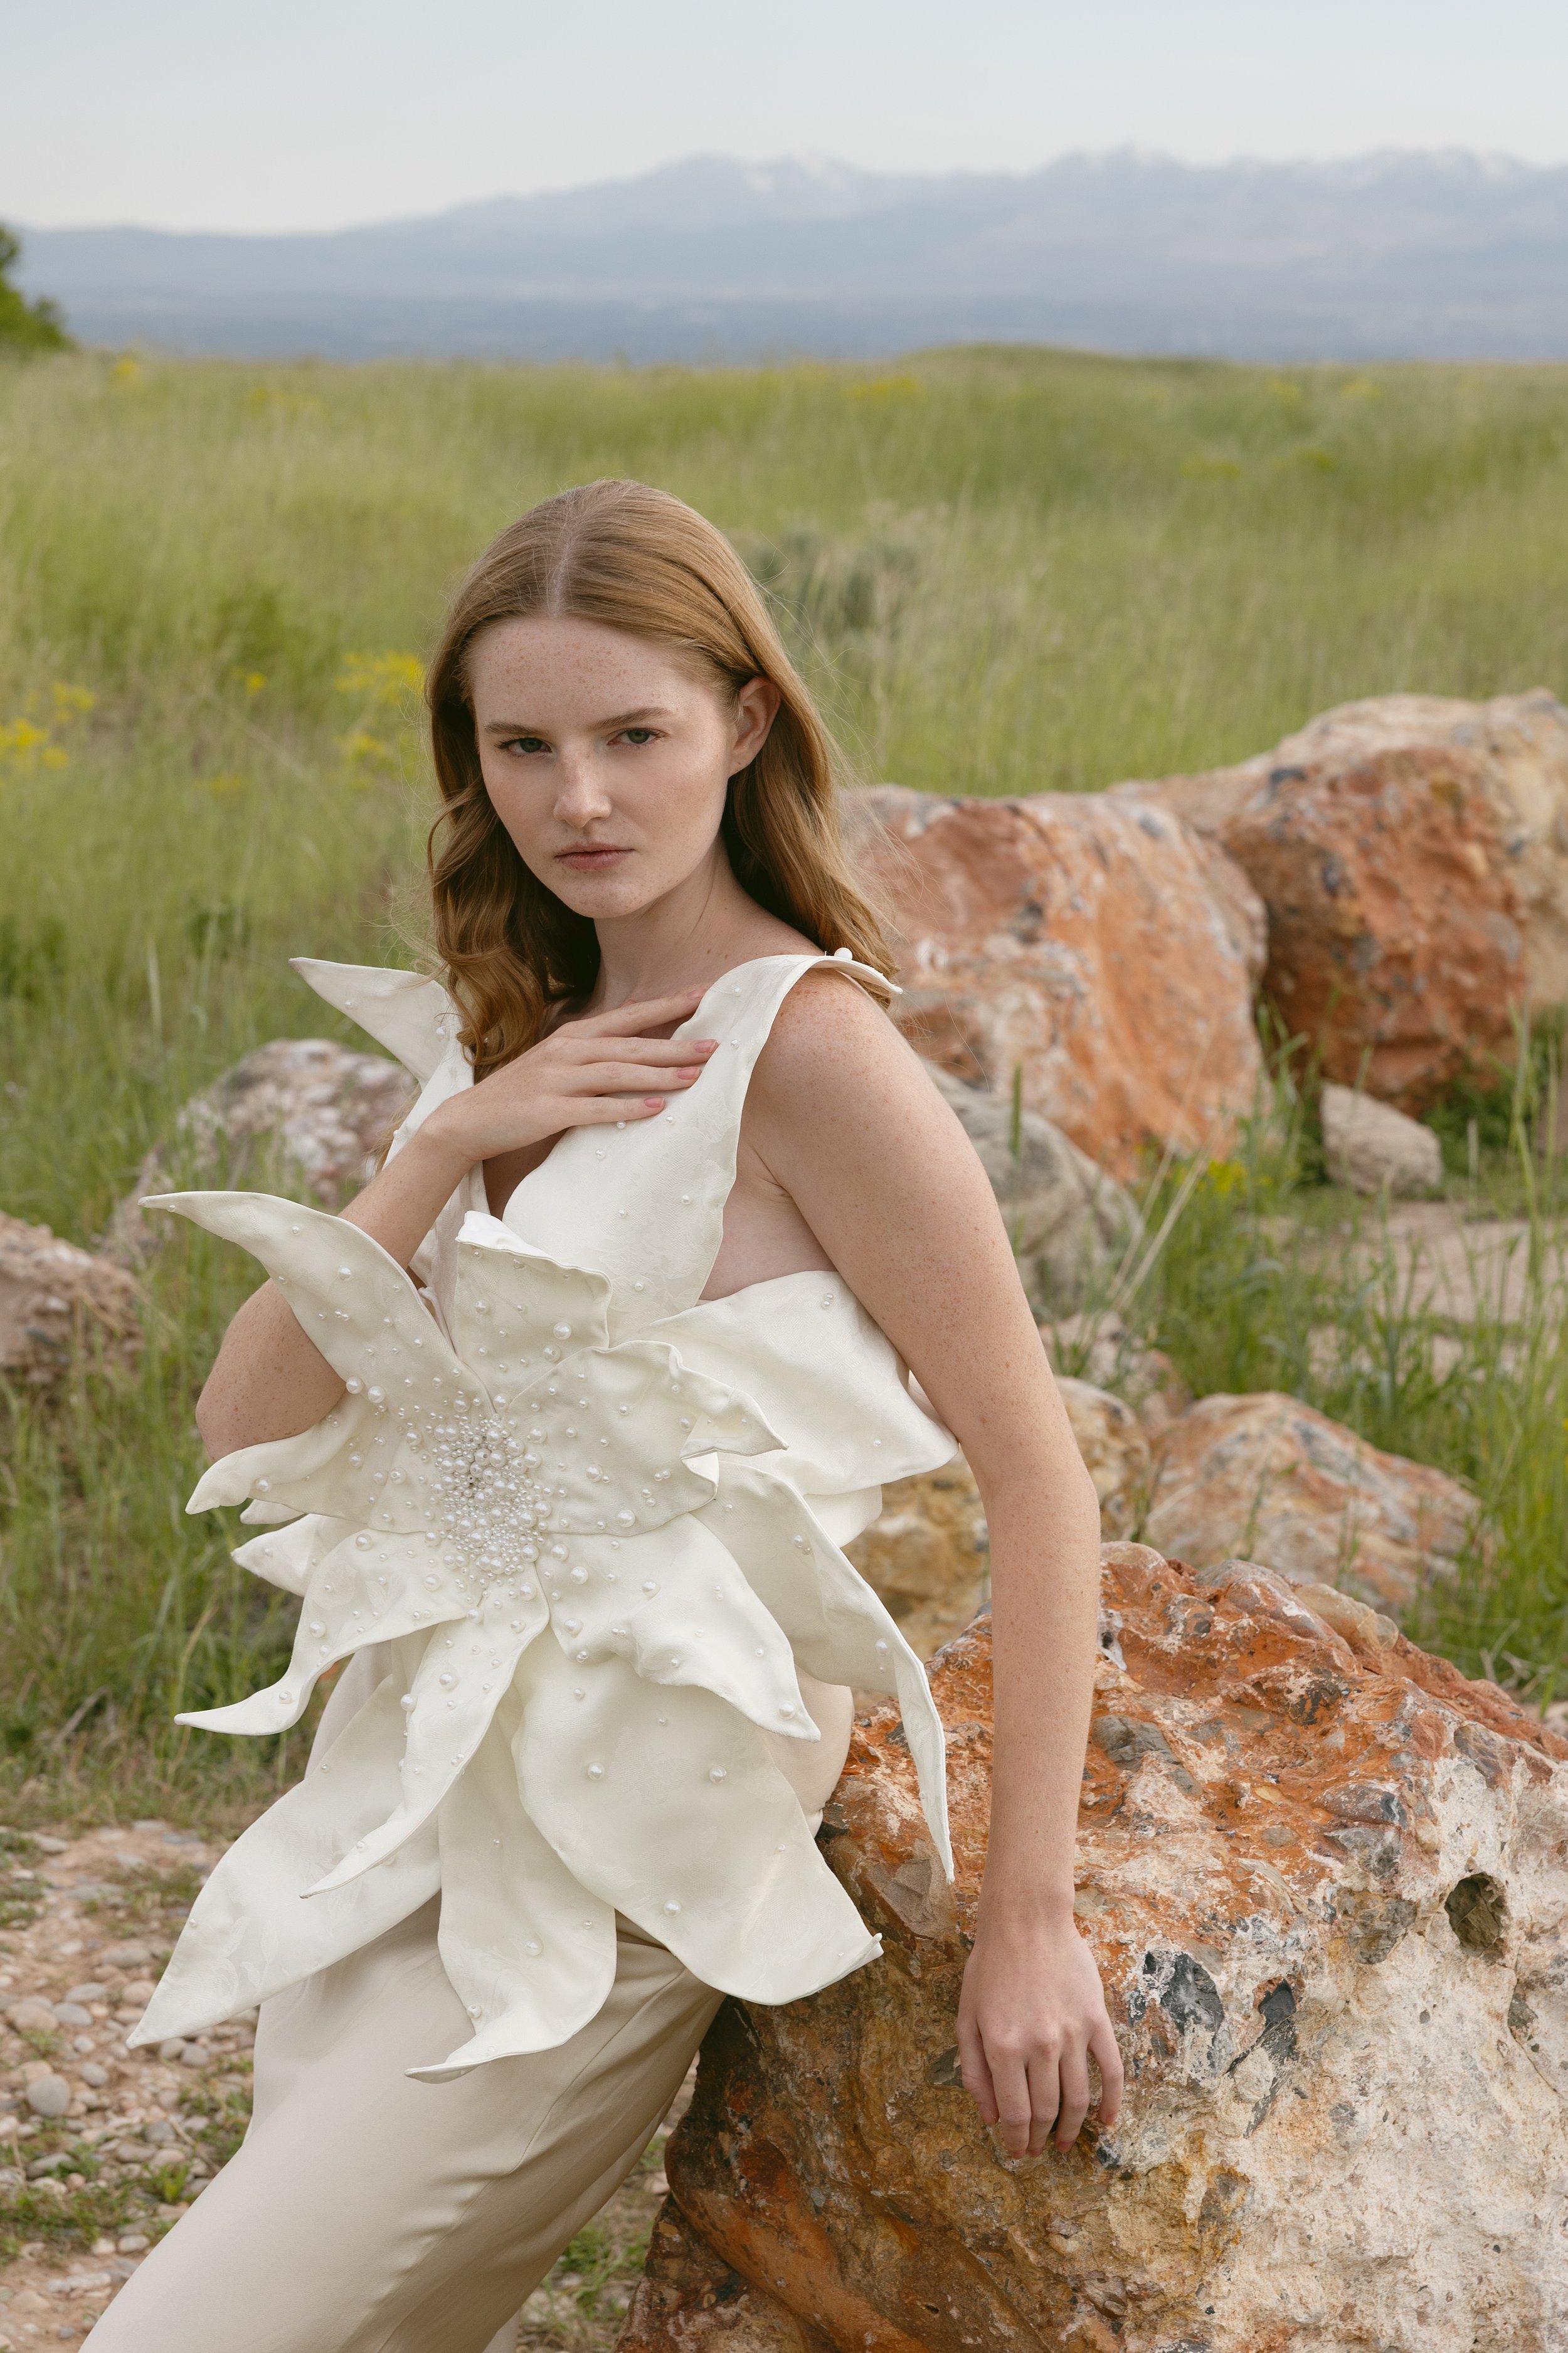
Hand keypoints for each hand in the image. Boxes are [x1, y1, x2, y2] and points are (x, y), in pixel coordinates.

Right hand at [429, 990, 717, 1163]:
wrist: (469, 1121)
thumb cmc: (522, 1094)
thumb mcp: (559, 1063)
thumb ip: (596, 1054)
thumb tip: (639, 1043)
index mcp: (573, 1037)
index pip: (629, 1016)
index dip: (667, 1004)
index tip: (705, 994)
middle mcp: (567, 1051)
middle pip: (630, 1043)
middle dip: (675, 1043)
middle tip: (715, 1045)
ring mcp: (556, 1080)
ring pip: (617, 1072)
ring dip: (658, 1073)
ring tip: (694, 1077)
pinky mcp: (548, 1111)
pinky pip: (595, 1108)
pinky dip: (627, 1108)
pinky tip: (655, 1109)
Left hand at [956, 1907, 1123, 2157]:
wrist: (1026, 1920)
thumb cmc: (990, 1967)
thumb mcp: (966, 2017)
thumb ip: (974, 2071)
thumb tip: (989, 2117)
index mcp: (1003, 2047)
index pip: (1014, 2113)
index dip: (1015, 2139)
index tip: (1016, 2151)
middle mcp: (1040, 2045)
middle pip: (1046, 2111)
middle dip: (1039, 2139)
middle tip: (1036, 2151)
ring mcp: (1072, 2034)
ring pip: (1077, 2098)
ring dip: (1072, 2129)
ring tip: (1065, 2144)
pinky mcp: (1096, 2020)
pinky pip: (1111, 2071)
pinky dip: (1111, 2101)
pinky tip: (1106, 2120)